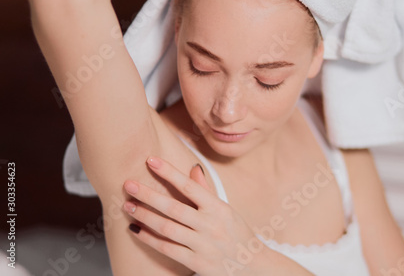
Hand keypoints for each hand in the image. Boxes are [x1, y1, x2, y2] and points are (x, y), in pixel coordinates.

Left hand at [122, 157, 269, 275]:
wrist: (253, 265)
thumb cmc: (237, 233)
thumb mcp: (225, 209)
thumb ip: (206, 190)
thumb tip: (193, 167)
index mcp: (218, 208)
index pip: (189, 186)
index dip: (169, 172)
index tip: (151, 160)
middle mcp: (210, 225)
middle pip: (173, 207)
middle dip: (148, 194)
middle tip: (128, 184)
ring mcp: (203, 245)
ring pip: (167, 228)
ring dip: (145, 216)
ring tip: (128, 205)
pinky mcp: (196, 262)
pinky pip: (167, 248)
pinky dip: (150, 238)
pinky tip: (136, 229)